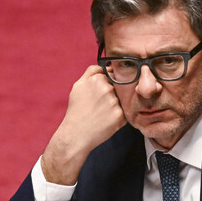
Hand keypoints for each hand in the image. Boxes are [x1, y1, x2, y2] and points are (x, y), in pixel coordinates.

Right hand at [41, 66, 126, 184]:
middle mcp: (107, 89)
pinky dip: (118, 116)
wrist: (76, 134)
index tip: (99, 95)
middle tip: (99, 107)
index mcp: (97, 79)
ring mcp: (115, 102)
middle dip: (111, 96)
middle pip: (117, 88)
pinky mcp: (120, 116)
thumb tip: (105, 66)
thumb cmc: (76, 110)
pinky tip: (107, 121)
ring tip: (102, 114)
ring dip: (115, 106)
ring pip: (121, 100)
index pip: (110, 76)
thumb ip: (91, 72)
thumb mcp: (78, 86)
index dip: (105, 86)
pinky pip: (124, 112)